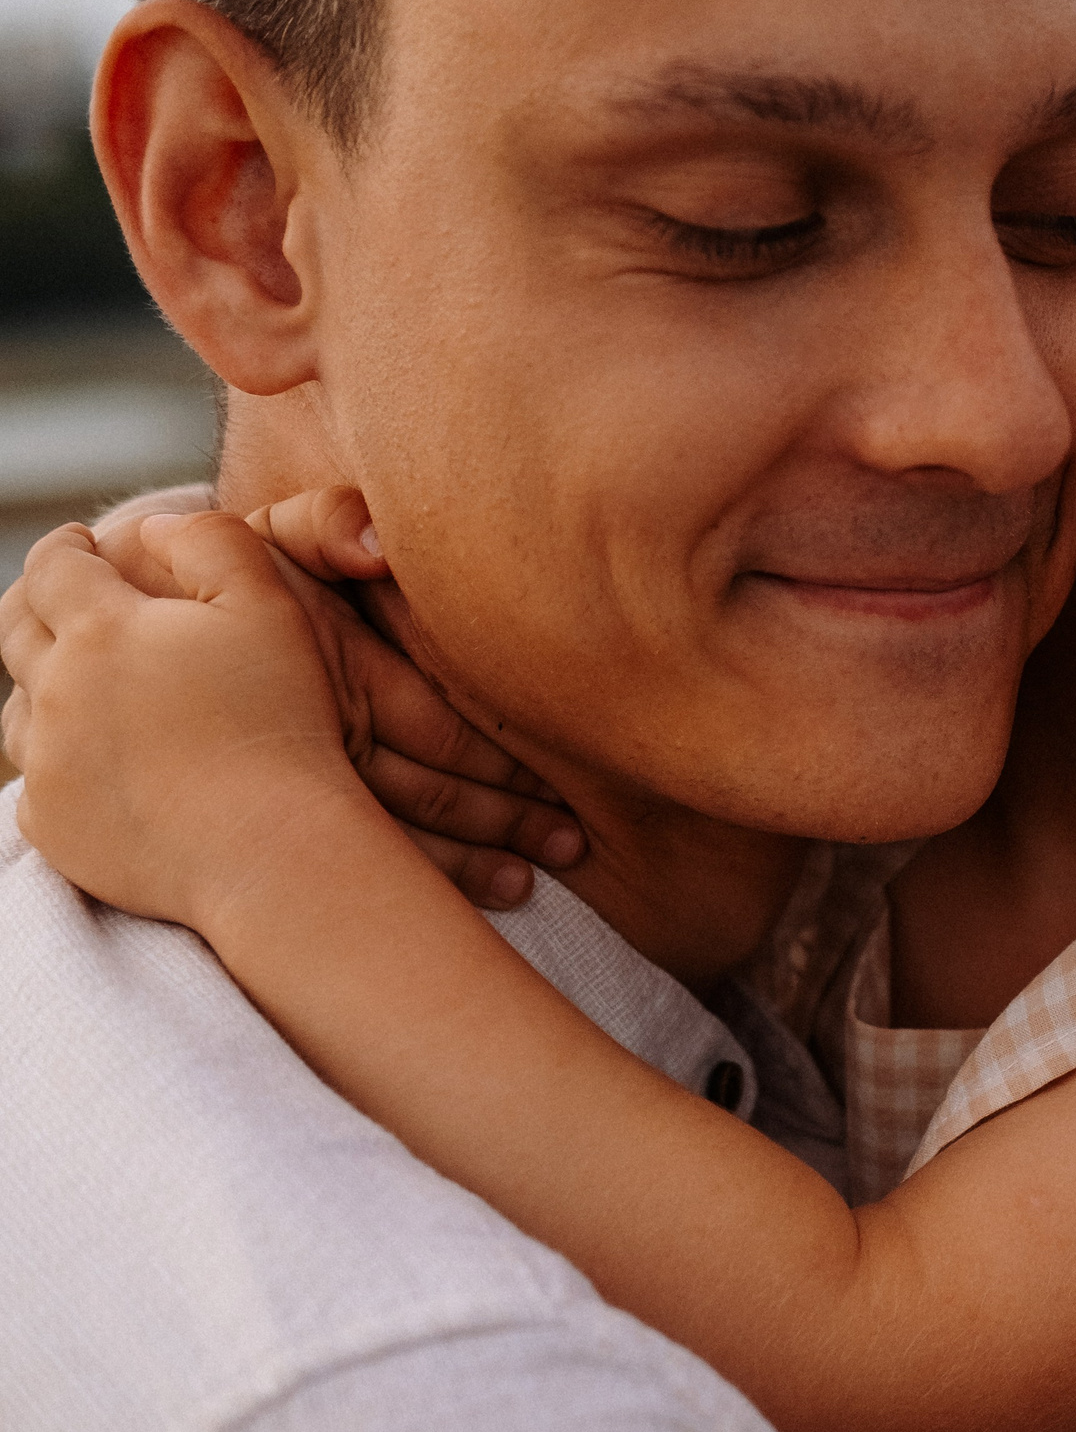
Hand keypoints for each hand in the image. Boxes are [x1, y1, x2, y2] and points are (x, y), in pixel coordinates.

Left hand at [1, 513, 369, 928]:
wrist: (272, 847)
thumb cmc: (283, 722)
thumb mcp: (270, 608)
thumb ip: (212, 542)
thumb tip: (152, 526)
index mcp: (102, 629)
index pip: (54, 566)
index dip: (67, 546)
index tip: (81, 541)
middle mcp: (56, 691)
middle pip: (16, 629)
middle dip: (38, 603)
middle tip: (65, 599)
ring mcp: (47, 763)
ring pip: (18, 706)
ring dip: (43, 684)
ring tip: (83, 686)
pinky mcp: (51, 824)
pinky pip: (36, 780)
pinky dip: (60, 762)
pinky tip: (101, 763)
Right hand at [91, 487, 586, 907]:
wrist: (145, 616)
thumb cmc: (234, 572)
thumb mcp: (274, 536)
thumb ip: (328, 524)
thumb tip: (375, 540)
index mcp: (335, 667)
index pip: (437, 724)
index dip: (502, 758)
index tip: (567, 786)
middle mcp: (322, 731)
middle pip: (425, 788)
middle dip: (500, 818)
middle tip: (574, 846)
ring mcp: (304, 774)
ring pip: (390, 833)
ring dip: (460, 861)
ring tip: (529, 886)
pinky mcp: (282, 805)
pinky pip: (352, 854)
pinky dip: (406, 879)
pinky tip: (454, 907)